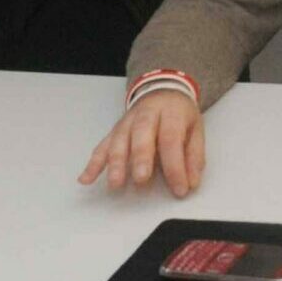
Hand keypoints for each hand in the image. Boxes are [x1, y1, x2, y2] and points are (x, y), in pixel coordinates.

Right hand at [77, 90, 205, 196]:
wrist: (162, 91)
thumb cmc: (179, 115)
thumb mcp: (196, 130)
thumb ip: (194, 157)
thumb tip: (191, 183)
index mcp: (171, 113)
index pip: (171, 139)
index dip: (175, 166)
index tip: (179, 189)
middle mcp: (146, 114)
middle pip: (141, 134)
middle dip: (140, 158)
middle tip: (141, 179)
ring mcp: (127, 122)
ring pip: (118, 140)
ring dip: (115, 163)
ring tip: (115, 183)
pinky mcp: (115, 131)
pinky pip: (102, 146)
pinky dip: (93, 163)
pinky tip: (86, 179)